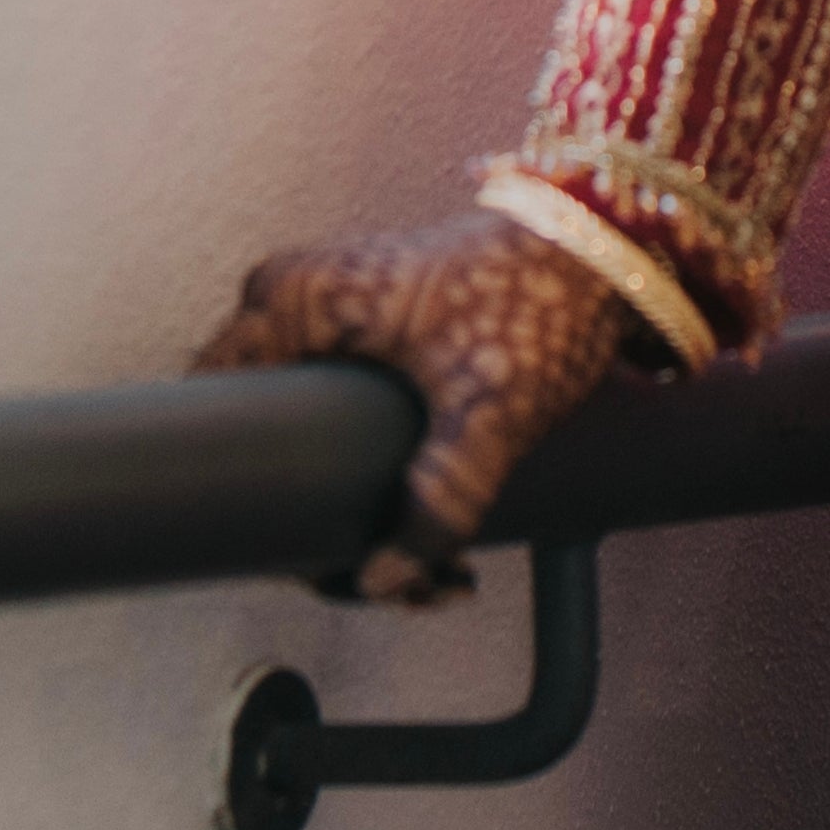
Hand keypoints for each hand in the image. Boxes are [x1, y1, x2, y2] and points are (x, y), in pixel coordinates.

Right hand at [191, 212, 638, 601]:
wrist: (613, 245)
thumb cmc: (541, 300)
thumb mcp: (491, 407)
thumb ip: (439, 498)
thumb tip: (381, 583)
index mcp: (291, 302)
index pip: (216, 421)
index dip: (253, 511)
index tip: (322, 566)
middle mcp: (292, 305)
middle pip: (265, 454)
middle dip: (328, 539)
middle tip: (408, 585)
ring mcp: (328, 322)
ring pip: (310, 458)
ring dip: (367, 530)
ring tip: (445, 579)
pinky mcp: (370, 344)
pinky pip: (346, 437)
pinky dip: (386, 495)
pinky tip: (444, 558)